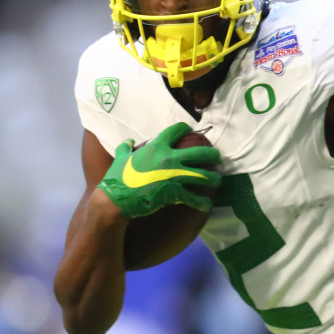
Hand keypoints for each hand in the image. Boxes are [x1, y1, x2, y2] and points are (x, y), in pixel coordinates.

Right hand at [97, 122, 220, 218]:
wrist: (116, 199)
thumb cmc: (118, 177)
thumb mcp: (120, 158)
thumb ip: (126, 148)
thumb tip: (128, 141)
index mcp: (156, 147)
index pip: (177, 130)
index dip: (186, 129)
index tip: (192, 131)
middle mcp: (169, 158)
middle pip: (200, 153)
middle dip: (212, 155)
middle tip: (217, 158)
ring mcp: (174, 175)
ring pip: (204, 175)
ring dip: (213, 178)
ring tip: (217, 180)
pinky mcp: (175, 192)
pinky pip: (195, 197)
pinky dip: (202, 202)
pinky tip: (206, 204)